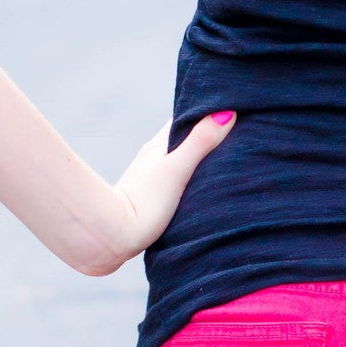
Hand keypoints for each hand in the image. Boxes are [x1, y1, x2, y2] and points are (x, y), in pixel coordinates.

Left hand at [89, 111, 235, 273]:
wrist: (111, 238)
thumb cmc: (143, 204)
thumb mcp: (176, 170)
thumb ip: (200, 143)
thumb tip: (226, 113)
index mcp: (158, 146)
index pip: (184, 119)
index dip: (205, 112)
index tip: (229, 108)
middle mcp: (152, 158)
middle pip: (183, 139)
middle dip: (206, 135)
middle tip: (235, 133)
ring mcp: (150, 178)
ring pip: (179, 160)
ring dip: (198, 158)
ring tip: (225, 160)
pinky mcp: (150, 199)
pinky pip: (176, 180)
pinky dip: (190, 177)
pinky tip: (200, 187)